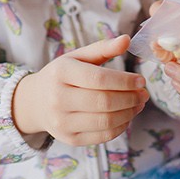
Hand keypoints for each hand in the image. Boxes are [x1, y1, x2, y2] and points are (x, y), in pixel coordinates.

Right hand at [11, 36, 147, 145]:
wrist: (35, 102)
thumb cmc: (63, 75)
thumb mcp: (78, 57)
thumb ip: (103, 48)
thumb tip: (126, 40)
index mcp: (61, 73)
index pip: (99, 79)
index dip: (125, 81)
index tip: (141, 81)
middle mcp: (57, 99)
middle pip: (104, 102)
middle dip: (131, 98)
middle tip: (144, 94)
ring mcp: (62, 122)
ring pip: (106, 121)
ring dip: (130, 113)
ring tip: (139, 104)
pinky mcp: (70, 138)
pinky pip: (103, 136)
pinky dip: (121, 127)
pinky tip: (127, 116)